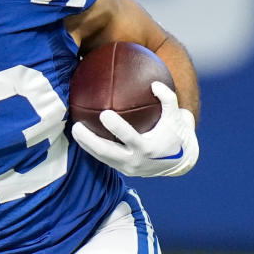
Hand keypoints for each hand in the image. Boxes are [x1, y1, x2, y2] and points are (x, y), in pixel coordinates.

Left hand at [71, 81, 198, 177]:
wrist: (179, 161)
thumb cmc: (175, 133)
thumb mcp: (176, 116)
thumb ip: (168, 98)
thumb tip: (154, 83)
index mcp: (147, 148)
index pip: (129, 137)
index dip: (116, 127)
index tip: (104, 113)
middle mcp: (135, 161)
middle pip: (106, 152)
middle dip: (89, 140)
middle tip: (77, 126)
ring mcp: (127, 168)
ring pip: (101, 157)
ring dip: (85, 145)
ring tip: (74, 130)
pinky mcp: (122, 170)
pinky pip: (104, 159)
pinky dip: (92, 148)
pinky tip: (82, 136)